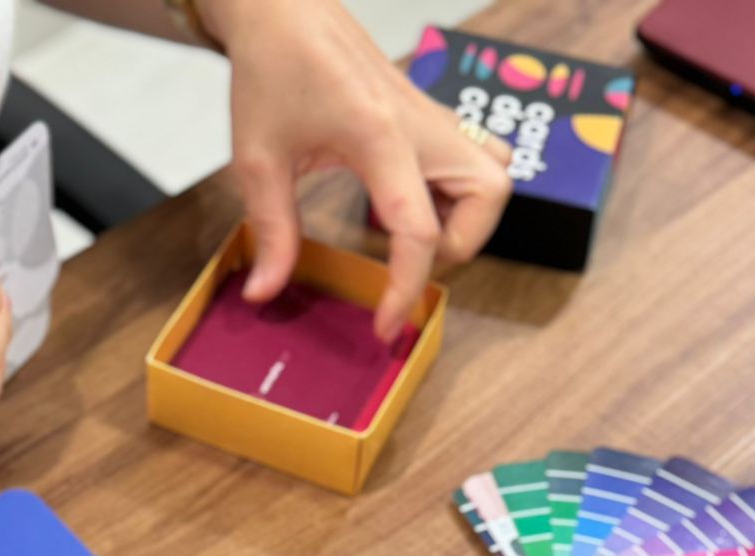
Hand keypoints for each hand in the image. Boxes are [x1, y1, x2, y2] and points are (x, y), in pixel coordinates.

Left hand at [200, 0, 511, 339]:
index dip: (405, 288)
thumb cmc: (271, 69)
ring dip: (470, 214)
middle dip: (462, 242)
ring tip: (415, 226)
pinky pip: (476, 155)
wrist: (283, 7)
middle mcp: (420, 124)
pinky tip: (413, 197)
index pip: (416, 229)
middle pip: (490, 193)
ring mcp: (432, 115)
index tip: (386, 325)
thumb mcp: (257, 158)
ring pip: (496, 172)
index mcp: (379, 136)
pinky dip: (461, 189)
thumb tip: (267, 293)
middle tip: (410, 254)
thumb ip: (271, 230)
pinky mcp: (431, 113)